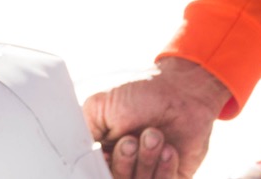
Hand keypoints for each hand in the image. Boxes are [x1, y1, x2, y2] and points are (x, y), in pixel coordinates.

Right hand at [83, 58, 230, 178]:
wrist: (183, 89)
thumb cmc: (142, 92)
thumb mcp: (100, 105)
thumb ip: (84, 132)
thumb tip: (77, 156)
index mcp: (104, 148)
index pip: (95, 171)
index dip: (100, 166)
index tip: (105, 153)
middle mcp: (125, 163)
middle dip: (123, 162)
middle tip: (132, 140)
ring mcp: (149, 170)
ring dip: (146, 161)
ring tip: (155, 135)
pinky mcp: (173, 176)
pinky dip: (165, 169)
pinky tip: (169, 148)